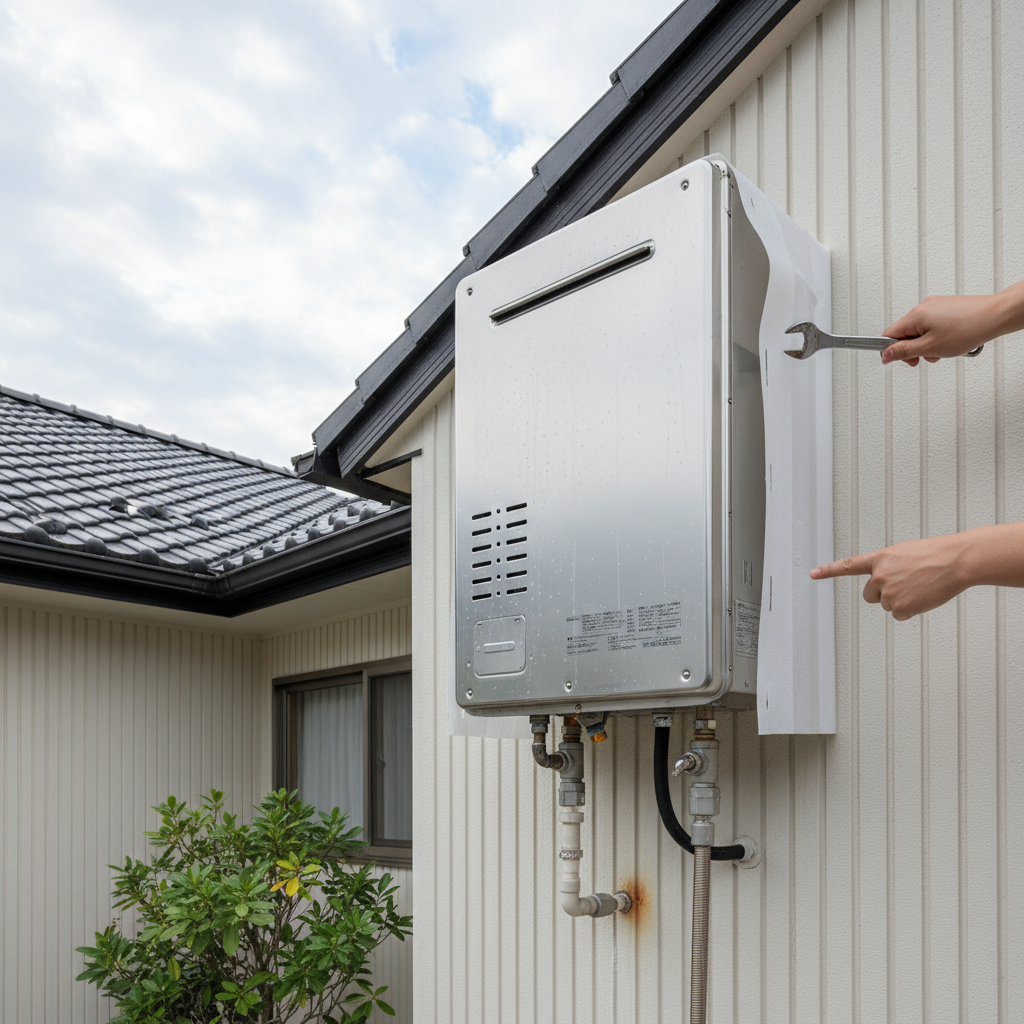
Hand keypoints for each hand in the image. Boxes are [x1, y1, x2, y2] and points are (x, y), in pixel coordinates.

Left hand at [810, 534, 968, 619]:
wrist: (954, 561)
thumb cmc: (935, 554)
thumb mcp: (904, 553)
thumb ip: (888, 565)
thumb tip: (884, 580)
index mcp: (879, 559)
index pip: (848, 566)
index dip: (828, 570)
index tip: (812, 574)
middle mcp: (879, 576)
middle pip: (869, 595)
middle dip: (882, 593)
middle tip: (904, 584)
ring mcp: (889, 592)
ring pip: (886, 605)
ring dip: (900, 600)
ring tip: (918, 586)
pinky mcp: (901, 607)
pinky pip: (899, 614)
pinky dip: (910, 610)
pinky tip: (922, 597)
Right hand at [881, 282, 1023, 365]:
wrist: (996, 316)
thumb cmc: (969, 328)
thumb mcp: (930, 347)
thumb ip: (904, 352)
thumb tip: (886, 354)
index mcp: (915, 315)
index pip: (889, 335)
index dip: (891, 351)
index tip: (898, 360)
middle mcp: (923, 307)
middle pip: (905, 332)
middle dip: (913, 349)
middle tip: (925, 358)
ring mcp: (936, 305)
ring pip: (920, 330)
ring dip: (926, 344)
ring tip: (942, 350)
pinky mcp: (947, 306)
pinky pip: (933, 324)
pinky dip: (937, 335)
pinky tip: (950, 341)